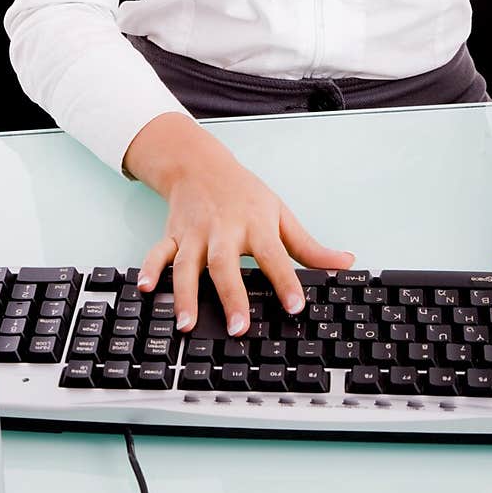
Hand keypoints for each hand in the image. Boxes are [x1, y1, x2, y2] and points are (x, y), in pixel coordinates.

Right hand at [135, 143, 354, 336]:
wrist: (199, 164)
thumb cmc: (244, 193)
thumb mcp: (280, 213)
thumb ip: (309, 246)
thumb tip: (345, 264)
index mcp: (254, 225)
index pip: (273, 255)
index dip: (285, 281)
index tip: (295, 307)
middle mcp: (223, 230)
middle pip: (225, 265)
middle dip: (230, 296)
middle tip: (238, 328)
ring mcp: (194, 234)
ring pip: (187, 265)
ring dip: (185, 294)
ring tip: (187, 324)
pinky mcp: (172, 235)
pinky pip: (158, 252)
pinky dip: (150, 269)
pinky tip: (146, 289)